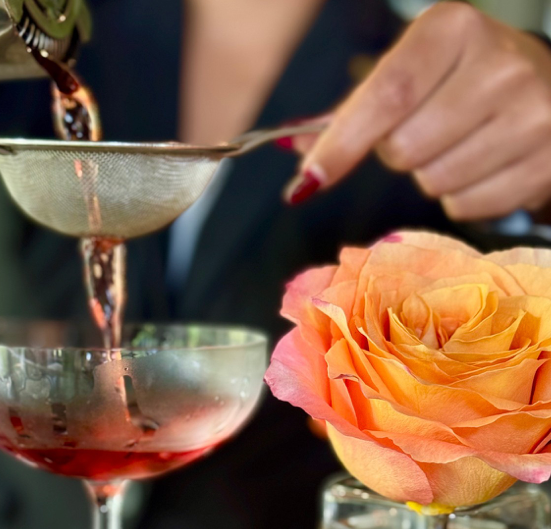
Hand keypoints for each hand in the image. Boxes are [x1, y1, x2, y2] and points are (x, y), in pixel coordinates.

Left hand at [284, 2, 550, 220]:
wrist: (550, 91)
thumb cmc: (463, 82)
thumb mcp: (414, 74)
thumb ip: (353, 112)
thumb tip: (296, 154)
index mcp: (454, 28)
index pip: (387, 95)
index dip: (343, 143)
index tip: (308, 180)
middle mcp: (500, 64)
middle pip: (405, 149)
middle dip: (398, 153)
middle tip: (425, 131)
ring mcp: (531, 115)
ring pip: (435, 183)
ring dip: (432, 176)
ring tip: (461, 145)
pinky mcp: (545, 163)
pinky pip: (467, 207)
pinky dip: (463, 198)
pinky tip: (485, 166)